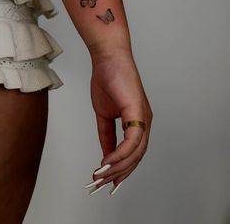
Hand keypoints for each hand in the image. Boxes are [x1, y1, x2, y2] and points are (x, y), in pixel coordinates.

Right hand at [87, 49, 152, 193]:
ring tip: (100, 177)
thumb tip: (106, 155)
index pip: (133, 153)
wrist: (107, 59)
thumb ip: (106, 136)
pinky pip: (132, 140)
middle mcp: (145, 122)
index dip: (121, 169)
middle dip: (119, 174)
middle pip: (136, 157)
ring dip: (117, 167)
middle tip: (101, 184)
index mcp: (138, 122)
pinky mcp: (138, 110)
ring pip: (136, 152)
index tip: (107, 181)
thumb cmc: (107, 82)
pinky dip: (119, 154)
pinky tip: (107, 162)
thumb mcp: (104, 116)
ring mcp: (143, 116)